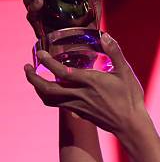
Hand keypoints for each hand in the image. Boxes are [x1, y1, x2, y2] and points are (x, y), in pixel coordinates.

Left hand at [24, 33, 147, 137]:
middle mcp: (80, 95)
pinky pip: (59, 105)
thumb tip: (105, 36)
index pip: (61, 72)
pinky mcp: (81, 114)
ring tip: (35, 78)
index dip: (47, 62)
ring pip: (50, 99)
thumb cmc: (130, 98)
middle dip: (32, 78)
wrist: (131, 125)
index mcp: (90, 82)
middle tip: (27, 68)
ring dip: (38, 88)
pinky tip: (54, 91)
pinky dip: (51, 97)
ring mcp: (78, 106)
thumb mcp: (126, 73)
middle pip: (47, 89)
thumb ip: (115, 53)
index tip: (40, 54)